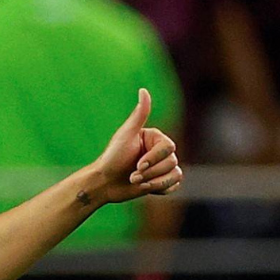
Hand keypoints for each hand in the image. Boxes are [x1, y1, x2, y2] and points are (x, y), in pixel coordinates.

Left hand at [91, 88, 182, 203]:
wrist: (104, 183)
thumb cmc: (112, 158)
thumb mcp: (125, 135)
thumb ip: (139, 115)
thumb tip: (143, 90)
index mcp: (154, 138)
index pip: (169, 148)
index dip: (154, 158)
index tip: (137, 165)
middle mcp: (160, 151)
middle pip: (172, 162)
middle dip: (151, 172)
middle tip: (133, 176)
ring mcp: (161, 167)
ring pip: (175, 175)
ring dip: (155, 182)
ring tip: (136, 182)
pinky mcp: (160, 182)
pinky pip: (174, 185)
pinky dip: (161, 189)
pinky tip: (146, 188)